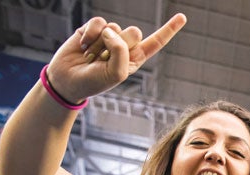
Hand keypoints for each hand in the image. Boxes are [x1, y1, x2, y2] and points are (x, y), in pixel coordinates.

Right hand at [45, 14, 186, 103]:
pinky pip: (98, 22)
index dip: (169, 30)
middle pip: (134, 32)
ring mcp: (109, 36)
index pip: (156, 42)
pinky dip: (91, 34)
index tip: (182, 17)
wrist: (67, 81)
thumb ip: (121, 51)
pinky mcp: (93, 29)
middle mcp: (124, 45)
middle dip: (120, 44)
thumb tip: (112, 30)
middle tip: (105, 58)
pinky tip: (84, 45)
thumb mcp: (116, 73)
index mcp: (135, 58)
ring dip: (101, 43)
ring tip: (92, 56)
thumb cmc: (95, 81)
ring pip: (115, 27)